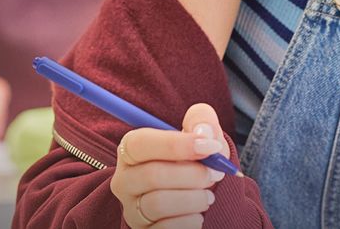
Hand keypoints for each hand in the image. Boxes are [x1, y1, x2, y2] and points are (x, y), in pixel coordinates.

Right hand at [111, 103, 228, 227]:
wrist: (199, 194)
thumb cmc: (195, 160)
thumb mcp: (201, 135)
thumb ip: (201, 121)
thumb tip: (203, 132)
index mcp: (132, 150)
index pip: (141, 143)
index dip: (176, 145)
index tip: (210, 147)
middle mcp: (124, 180)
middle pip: (152, 175)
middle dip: (193, 174)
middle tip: (215, 174)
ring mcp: (131, 209)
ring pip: (158, 204)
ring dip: (194, 199)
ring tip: (208, 195)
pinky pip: (165, 228)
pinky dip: (190, 221)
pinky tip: (197, 214)